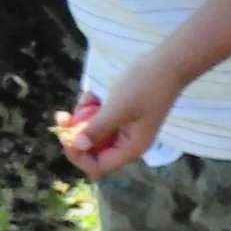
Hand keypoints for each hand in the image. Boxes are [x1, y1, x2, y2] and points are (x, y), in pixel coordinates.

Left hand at [59, 53, 182, 177]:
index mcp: (131, 148)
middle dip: (76, 135)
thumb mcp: (118, 108)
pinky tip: (91, 94)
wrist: (168, 64)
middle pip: (94, 151)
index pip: (98, 166)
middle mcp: (127, 143)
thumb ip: (97, 129)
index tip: (64, 135)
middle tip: (62, 116)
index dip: (78, 155)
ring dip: (82, 119)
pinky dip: (91, 108)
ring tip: (83, 100)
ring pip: (94, 133)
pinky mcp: (122, 115)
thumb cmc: (145, 87)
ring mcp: (125, 128)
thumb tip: (76, 145)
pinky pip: (100, 118)